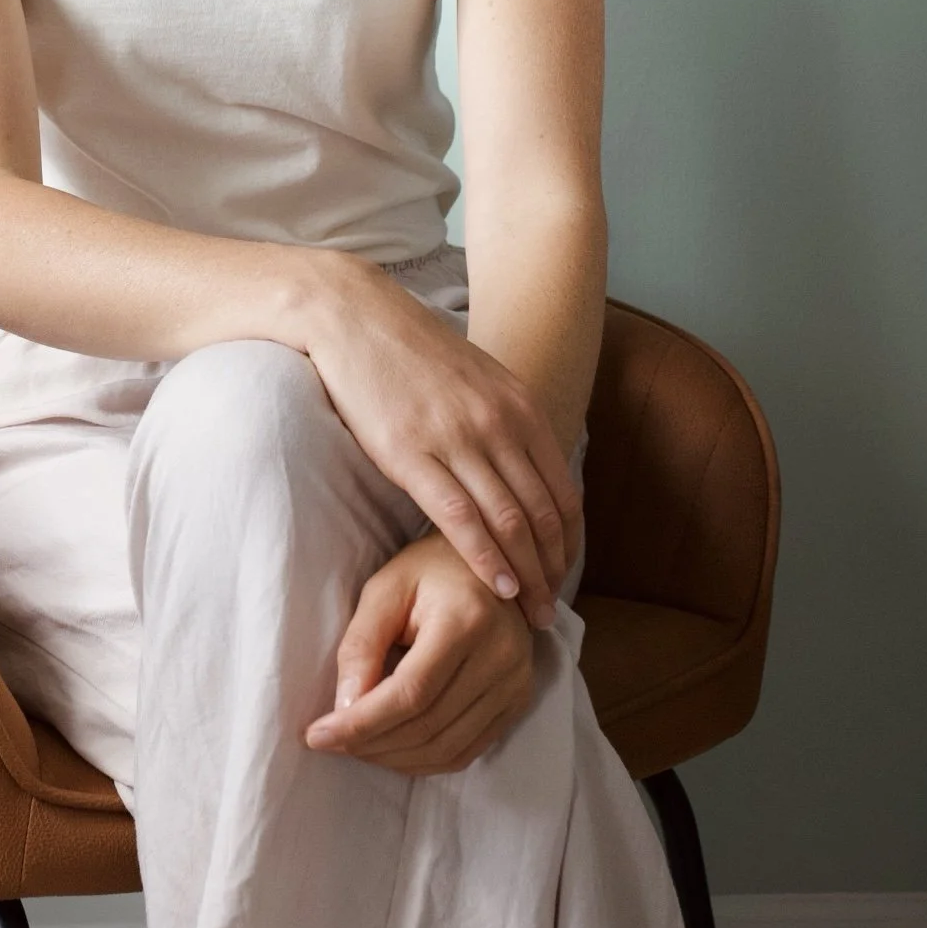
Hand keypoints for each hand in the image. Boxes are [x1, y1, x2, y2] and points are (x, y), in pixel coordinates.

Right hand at [300, 264, 578, 625]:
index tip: (565, 574)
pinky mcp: (410, 454)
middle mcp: (498, 425)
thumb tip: (523, 469)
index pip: (563, 491)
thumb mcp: (479, 379)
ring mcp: (456, 439)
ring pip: (507, 521)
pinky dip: (484, 558)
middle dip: (553, 569)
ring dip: (526, 574)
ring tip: (530, 612)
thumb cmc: (413, 351)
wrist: (357, 315)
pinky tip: (496, 585)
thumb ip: (507, 422)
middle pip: (542, 514)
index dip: (569, 541)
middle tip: (552, 611)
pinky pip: (459, 517)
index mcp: (521, 407)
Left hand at [302, 532, 538, 774]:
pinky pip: (466, 752)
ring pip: (446, 748)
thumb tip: (344, 709)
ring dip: (393, 758)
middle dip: (369, 743)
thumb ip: (361, 645)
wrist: (495, 562)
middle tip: (330, 741)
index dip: (361, 723)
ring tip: (356, 746)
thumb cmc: (430, 571)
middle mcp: (501, 656)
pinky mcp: (518, 700)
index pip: (410, 693)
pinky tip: (392, 749)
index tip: (317, 736)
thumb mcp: (384, 590)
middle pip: (426, 726)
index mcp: (467, 620)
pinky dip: (423, 761)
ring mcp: (515, 683)